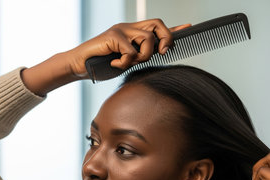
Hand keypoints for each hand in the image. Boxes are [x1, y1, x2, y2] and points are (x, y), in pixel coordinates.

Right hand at [68, 19, 190, 77]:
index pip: (157, 27)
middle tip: (161, 53)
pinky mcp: (113, 35)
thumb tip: (157, 56)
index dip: (173, 29)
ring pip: (148, 39)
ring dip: (142, 56)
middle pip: (158, 24)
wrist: (80, 66)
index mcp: (133, 33)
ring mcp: (121, 29)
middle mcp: (129, 27)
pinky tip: (115, 64)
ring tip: (127, 63)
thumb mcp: (126, 62)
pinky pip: (131, 51)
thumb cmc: (101, 66)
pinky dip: (125, 62)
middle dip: (165, 39)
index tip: (189, 27)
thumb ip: (140, 57)